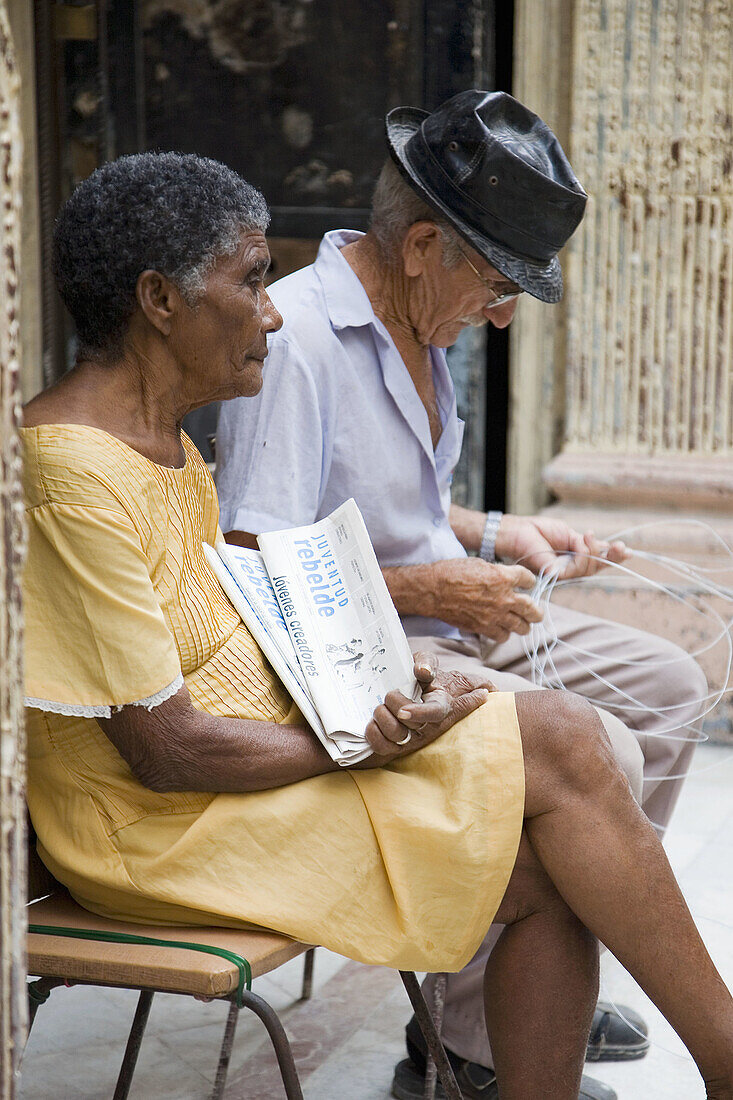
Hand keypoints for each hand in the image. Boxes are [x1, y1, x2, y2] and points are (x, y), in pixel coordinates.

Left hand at [353, 653, 491, 765]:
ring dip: (383, 720)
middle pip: (412, 725)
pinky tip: (371, 722)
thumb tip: (422, 670)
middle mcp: (427, 725)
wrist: (414, 689)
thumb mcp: (426, 661)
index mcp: (440, 704)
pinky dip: (374, 736)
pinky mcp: (396, 744)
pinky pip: (383, 748)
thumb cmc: (420, 676)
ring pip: (397, 737)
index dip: (419, 713)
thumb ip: (427, 662)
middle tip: (389, 694)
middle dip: (396, 707)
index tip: (403, 711)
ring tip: (379, 707)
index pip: (434, 713)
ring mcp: (412, 737)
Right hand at [430, 557, 542, 641]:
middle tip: (536, 613)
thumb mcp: (479, 563)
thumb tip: (507, 579)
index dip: (529, 581)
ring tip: (521, 624)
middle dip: (536, 612)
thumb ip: (498, 573)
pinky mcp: (483, 628)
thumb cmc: (452, 572)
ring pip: (521, 627)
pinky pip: (503, 636)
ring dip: (522, 625)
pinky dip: (504, 633)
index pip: (529, 580)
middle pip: (533, 610)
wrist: (433, 590)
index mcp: (504, 577)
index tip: (527, 584)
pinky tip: (501, 629)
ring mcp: (495, 616)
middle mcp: (504, 598)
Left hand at [496, 515, 629, 579]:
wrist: (516, 531)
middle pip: (596, 568)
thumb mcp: (566, 532)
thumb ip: (582, 543)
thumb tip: (602, 549)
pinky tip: (581, 541)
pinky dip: (583, 554)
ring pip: (588, 570)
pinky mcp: (554, 575)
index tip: (627, 550)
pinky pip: (576, 569)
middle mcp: (569, 568)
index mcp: (572, 557)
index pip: (596, 560)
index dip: (612, 557)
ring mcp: (561, 573)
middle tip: (621, 547)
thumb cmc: (536, 530)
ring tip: (588, 535)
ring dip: (593, 552)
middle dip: (611, 557)